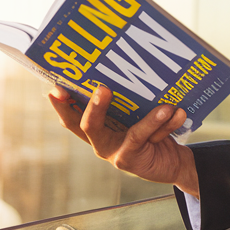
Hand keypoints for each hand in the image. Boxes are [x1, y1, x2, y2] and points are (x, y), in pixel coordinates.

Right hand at [48, 84, 200, 197]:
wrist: (173, 163)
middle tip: (102, 87)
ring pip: (129, 132)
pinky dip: (159, 123)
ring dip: (148, 118)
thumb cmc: (153, 132)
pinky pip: (143, 137)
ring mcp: (113, 153)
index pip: (72, 116)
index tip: (55, 88)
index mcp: (97, 128)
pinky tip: (174, 111)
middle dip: (92, 106)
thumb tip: (138, 67)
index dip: (61, 104)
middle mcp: (100, 141)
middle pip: (86, 125)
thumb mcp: (139, 115)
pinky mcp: (129, 160)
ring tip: (164, 104)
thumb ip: (133, 100)